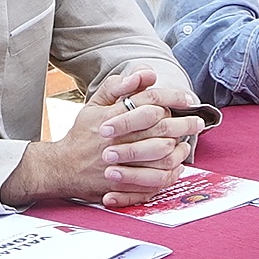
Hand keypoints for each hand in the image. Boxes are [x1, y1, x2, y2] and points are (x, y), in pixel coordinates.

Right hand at [3, 69, 193, 206]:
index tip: (188, 99)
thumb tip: (145, 73)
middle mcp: (117, 140)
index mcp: (112, 117)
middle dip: (184, 124)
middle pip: (160, 129)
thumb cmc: (82, 135)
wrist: (61, 168)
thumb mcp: (94, 105)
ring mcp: (120, 164)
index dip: (173, 97)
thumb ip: (118, 86)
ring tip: (187, 144)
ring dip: (179, 149)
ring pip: (161, 155)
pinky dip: (169, 173)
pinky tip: (176, 166)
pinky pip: (154, 180)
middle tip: (198, 122)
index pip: (149, 101)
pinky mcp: (122, 185)